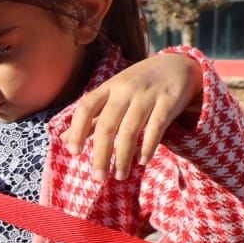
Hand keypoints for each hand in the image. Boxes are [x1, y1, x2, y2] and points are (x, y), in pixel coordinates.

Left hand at [62, 54, 203, 179]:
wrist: (179, 64)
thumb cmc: (139, 84)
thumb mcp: (114, 94)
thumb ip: (92, 117)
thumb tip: (64, 140)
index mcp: (109, 87)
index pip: (86, 108)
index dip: (77, 130)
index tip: (74, 152)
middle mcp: (125, 89)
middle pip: (107, 125)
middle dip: (100, 154)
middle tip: (98, 178)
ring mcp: (148, 95)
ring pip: (130, 130)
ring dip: (123, 156)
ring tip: (120, 175)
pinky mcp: (169, 101)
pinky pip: (156, 127)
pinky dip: (148, 146)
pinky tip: (142, 161)